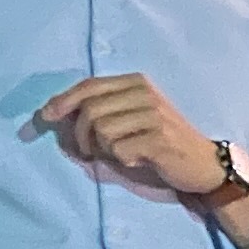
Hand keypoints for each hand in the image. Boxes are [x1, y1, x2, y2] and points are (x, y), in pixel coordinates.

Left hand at [32, 73, 229, 200]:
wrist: (205, 165)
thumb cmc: (162, 143)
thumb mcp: (132, 118)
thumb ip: (101, 111)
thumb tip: (55, 115)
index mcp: (136, 82)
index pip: (88, 86)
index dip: (60, 102)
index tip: (43, 119)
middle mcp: (145, 93)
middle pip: (89, 109)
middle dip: (80, 135)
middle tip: (89, 152)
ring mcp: (154, 115)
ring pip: (101, 130)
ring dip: (102, 150)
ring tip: (119, 155)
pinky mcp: (159, 139)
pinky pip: (119, 150)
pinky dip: (121, 160)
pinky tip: (138, 161)